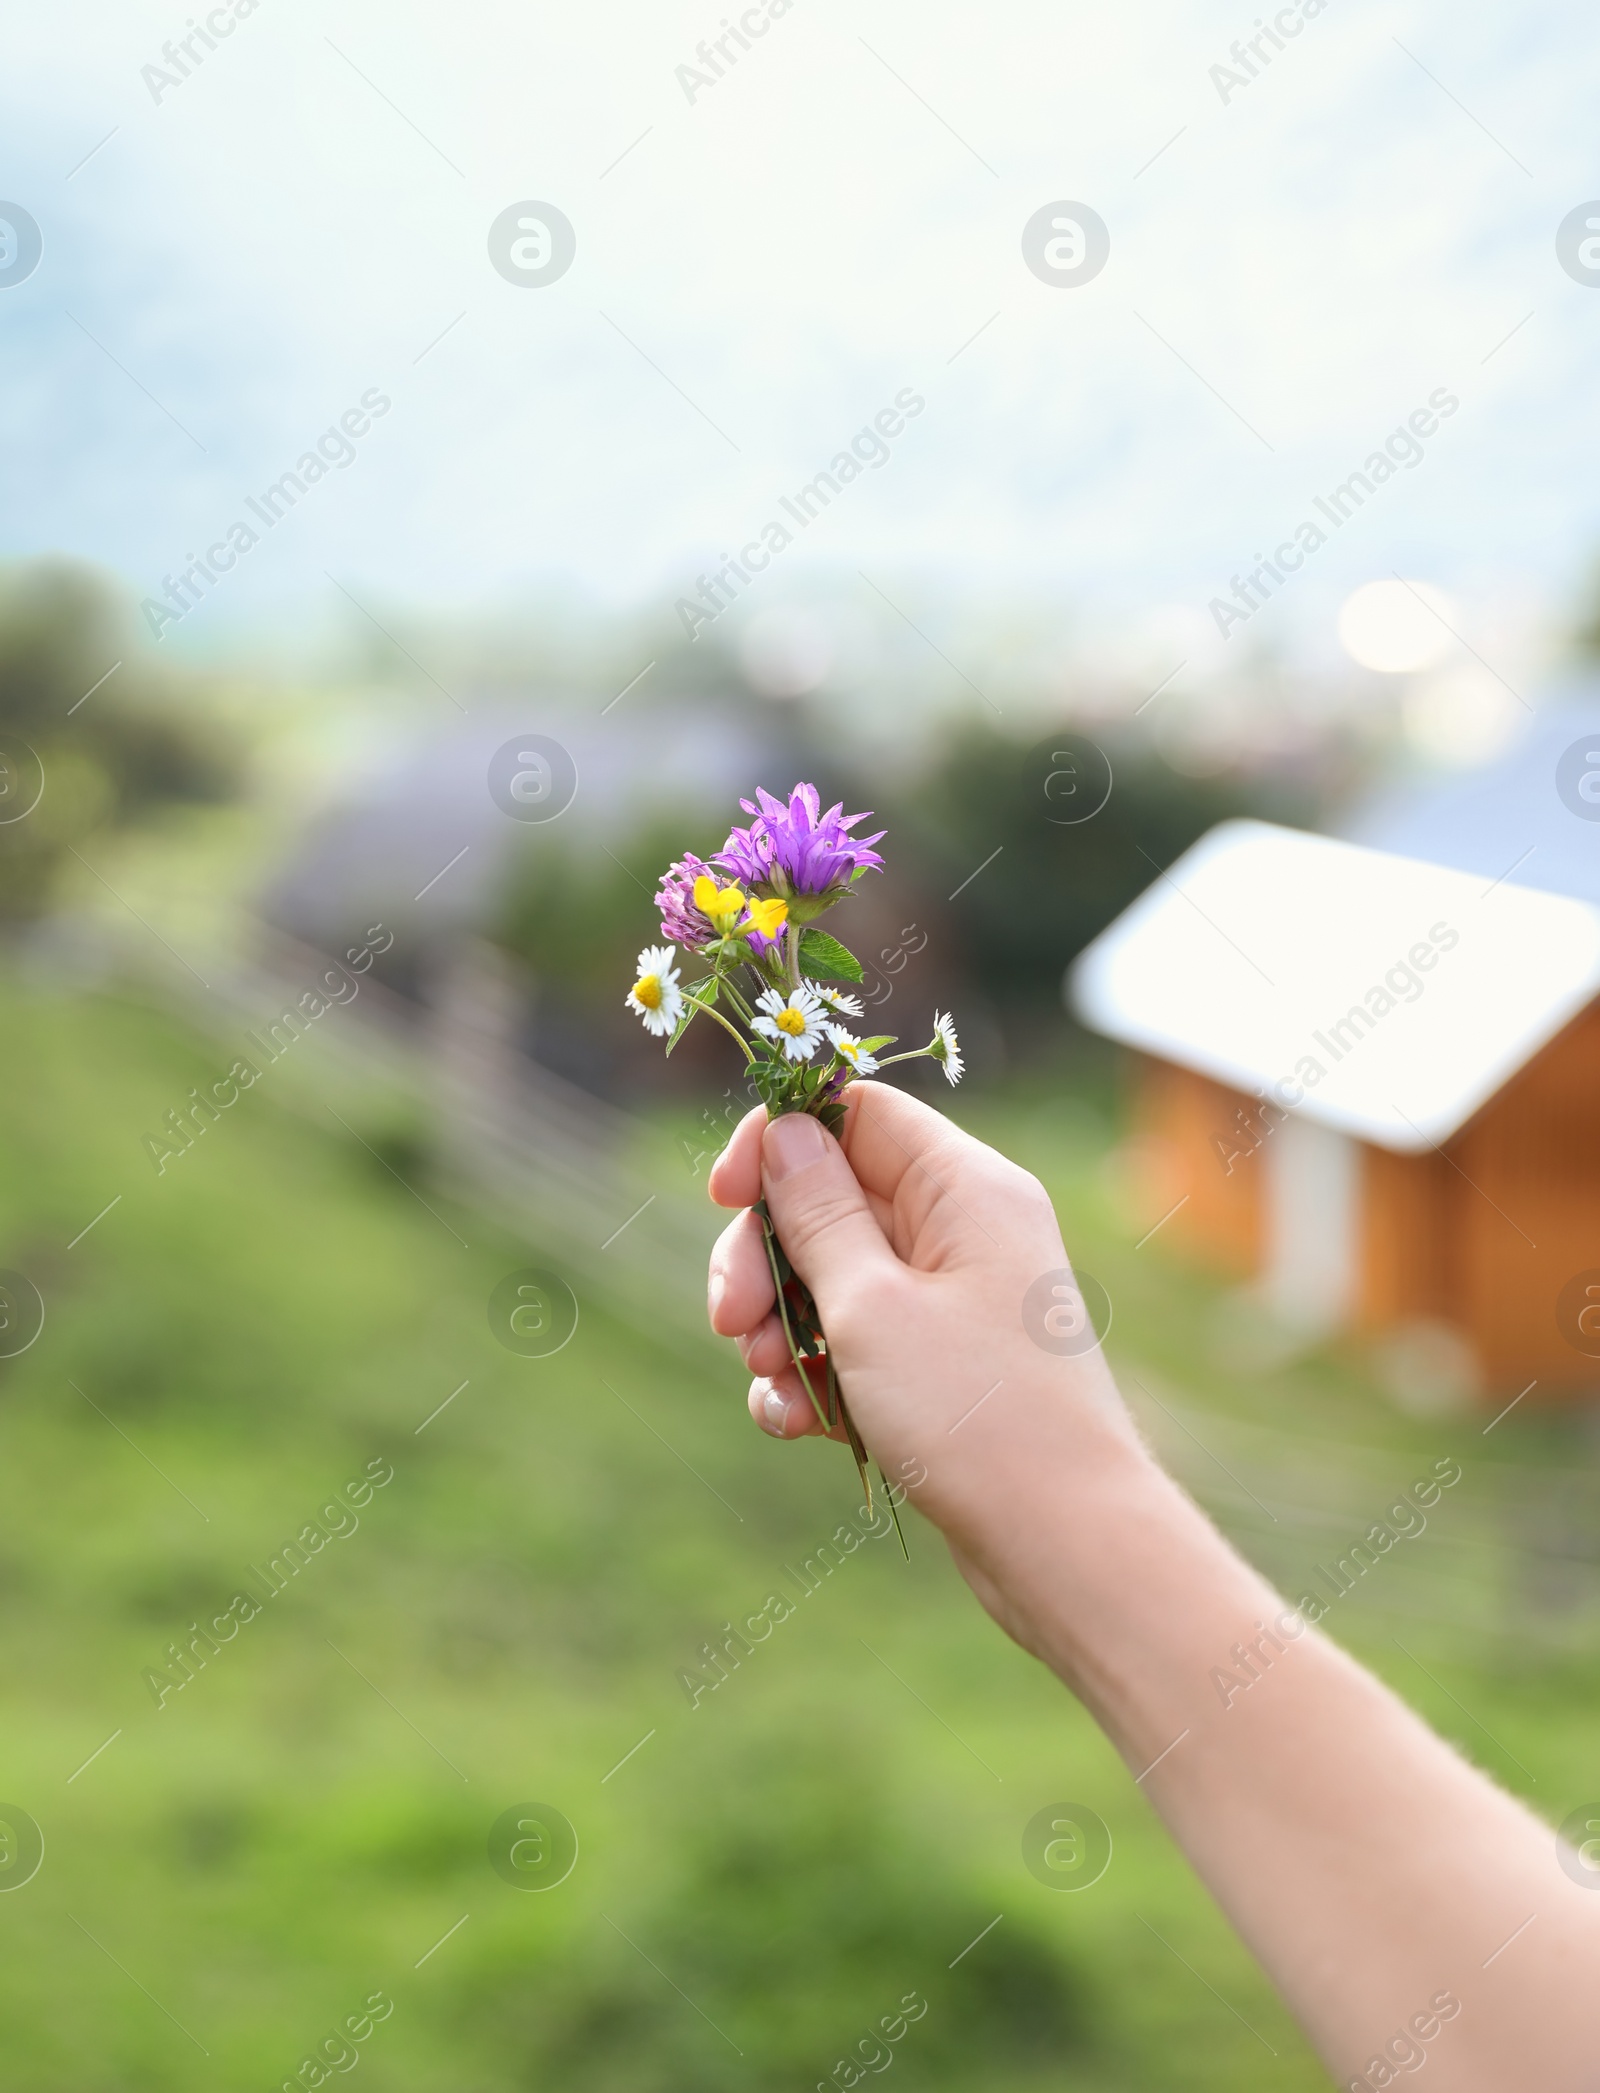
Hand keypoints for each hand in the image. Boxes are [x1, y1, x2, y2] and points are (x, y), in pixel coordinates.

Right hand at [705, 1085, 1142, 1637]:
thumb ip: (817, 1213)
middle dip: (764, 1257)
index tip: (721, 1196)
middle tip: (729, 1321)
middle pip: (831, 1199)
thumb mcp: (871, 1305)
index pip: (856, 1113)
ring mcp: (954, 1301)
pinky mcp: (942, 1368)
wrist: (1065, 1545)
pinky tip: (793, 1424)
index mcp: (965, 1186)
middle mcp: (966, 1230)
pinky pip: (857, 1344)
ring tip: (769, 1380)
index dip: (780, 1142)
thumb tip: (787, 1130)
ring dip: (780, 1325)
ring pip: (833, 1279)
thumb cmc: (976, 1414)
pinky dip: (815, 1375)